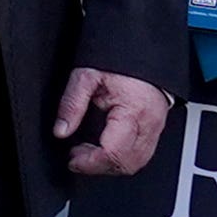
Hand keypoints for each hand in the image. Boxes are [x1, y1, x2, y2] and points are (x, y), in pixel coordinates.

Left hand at [52, 69, 173, 178]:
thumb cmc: (120, 60)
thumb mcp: (86, 75)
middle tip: (77, 156)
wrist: (142, 49)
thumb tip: (61, 130)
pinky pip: (141, 154)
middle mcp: (149, 124)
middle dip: (98, 167)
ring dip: (110, 164)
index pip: (113, 153)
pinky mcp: (156, 128)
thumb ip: (72, 104)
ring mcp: (156, 128)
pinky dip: (121, 157)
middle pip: (126, 164)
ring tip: (88, 151)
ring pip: (136, 164)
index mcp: (133, 111)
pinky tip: (104, 147)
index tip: (73, 160)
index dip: (90, 163)